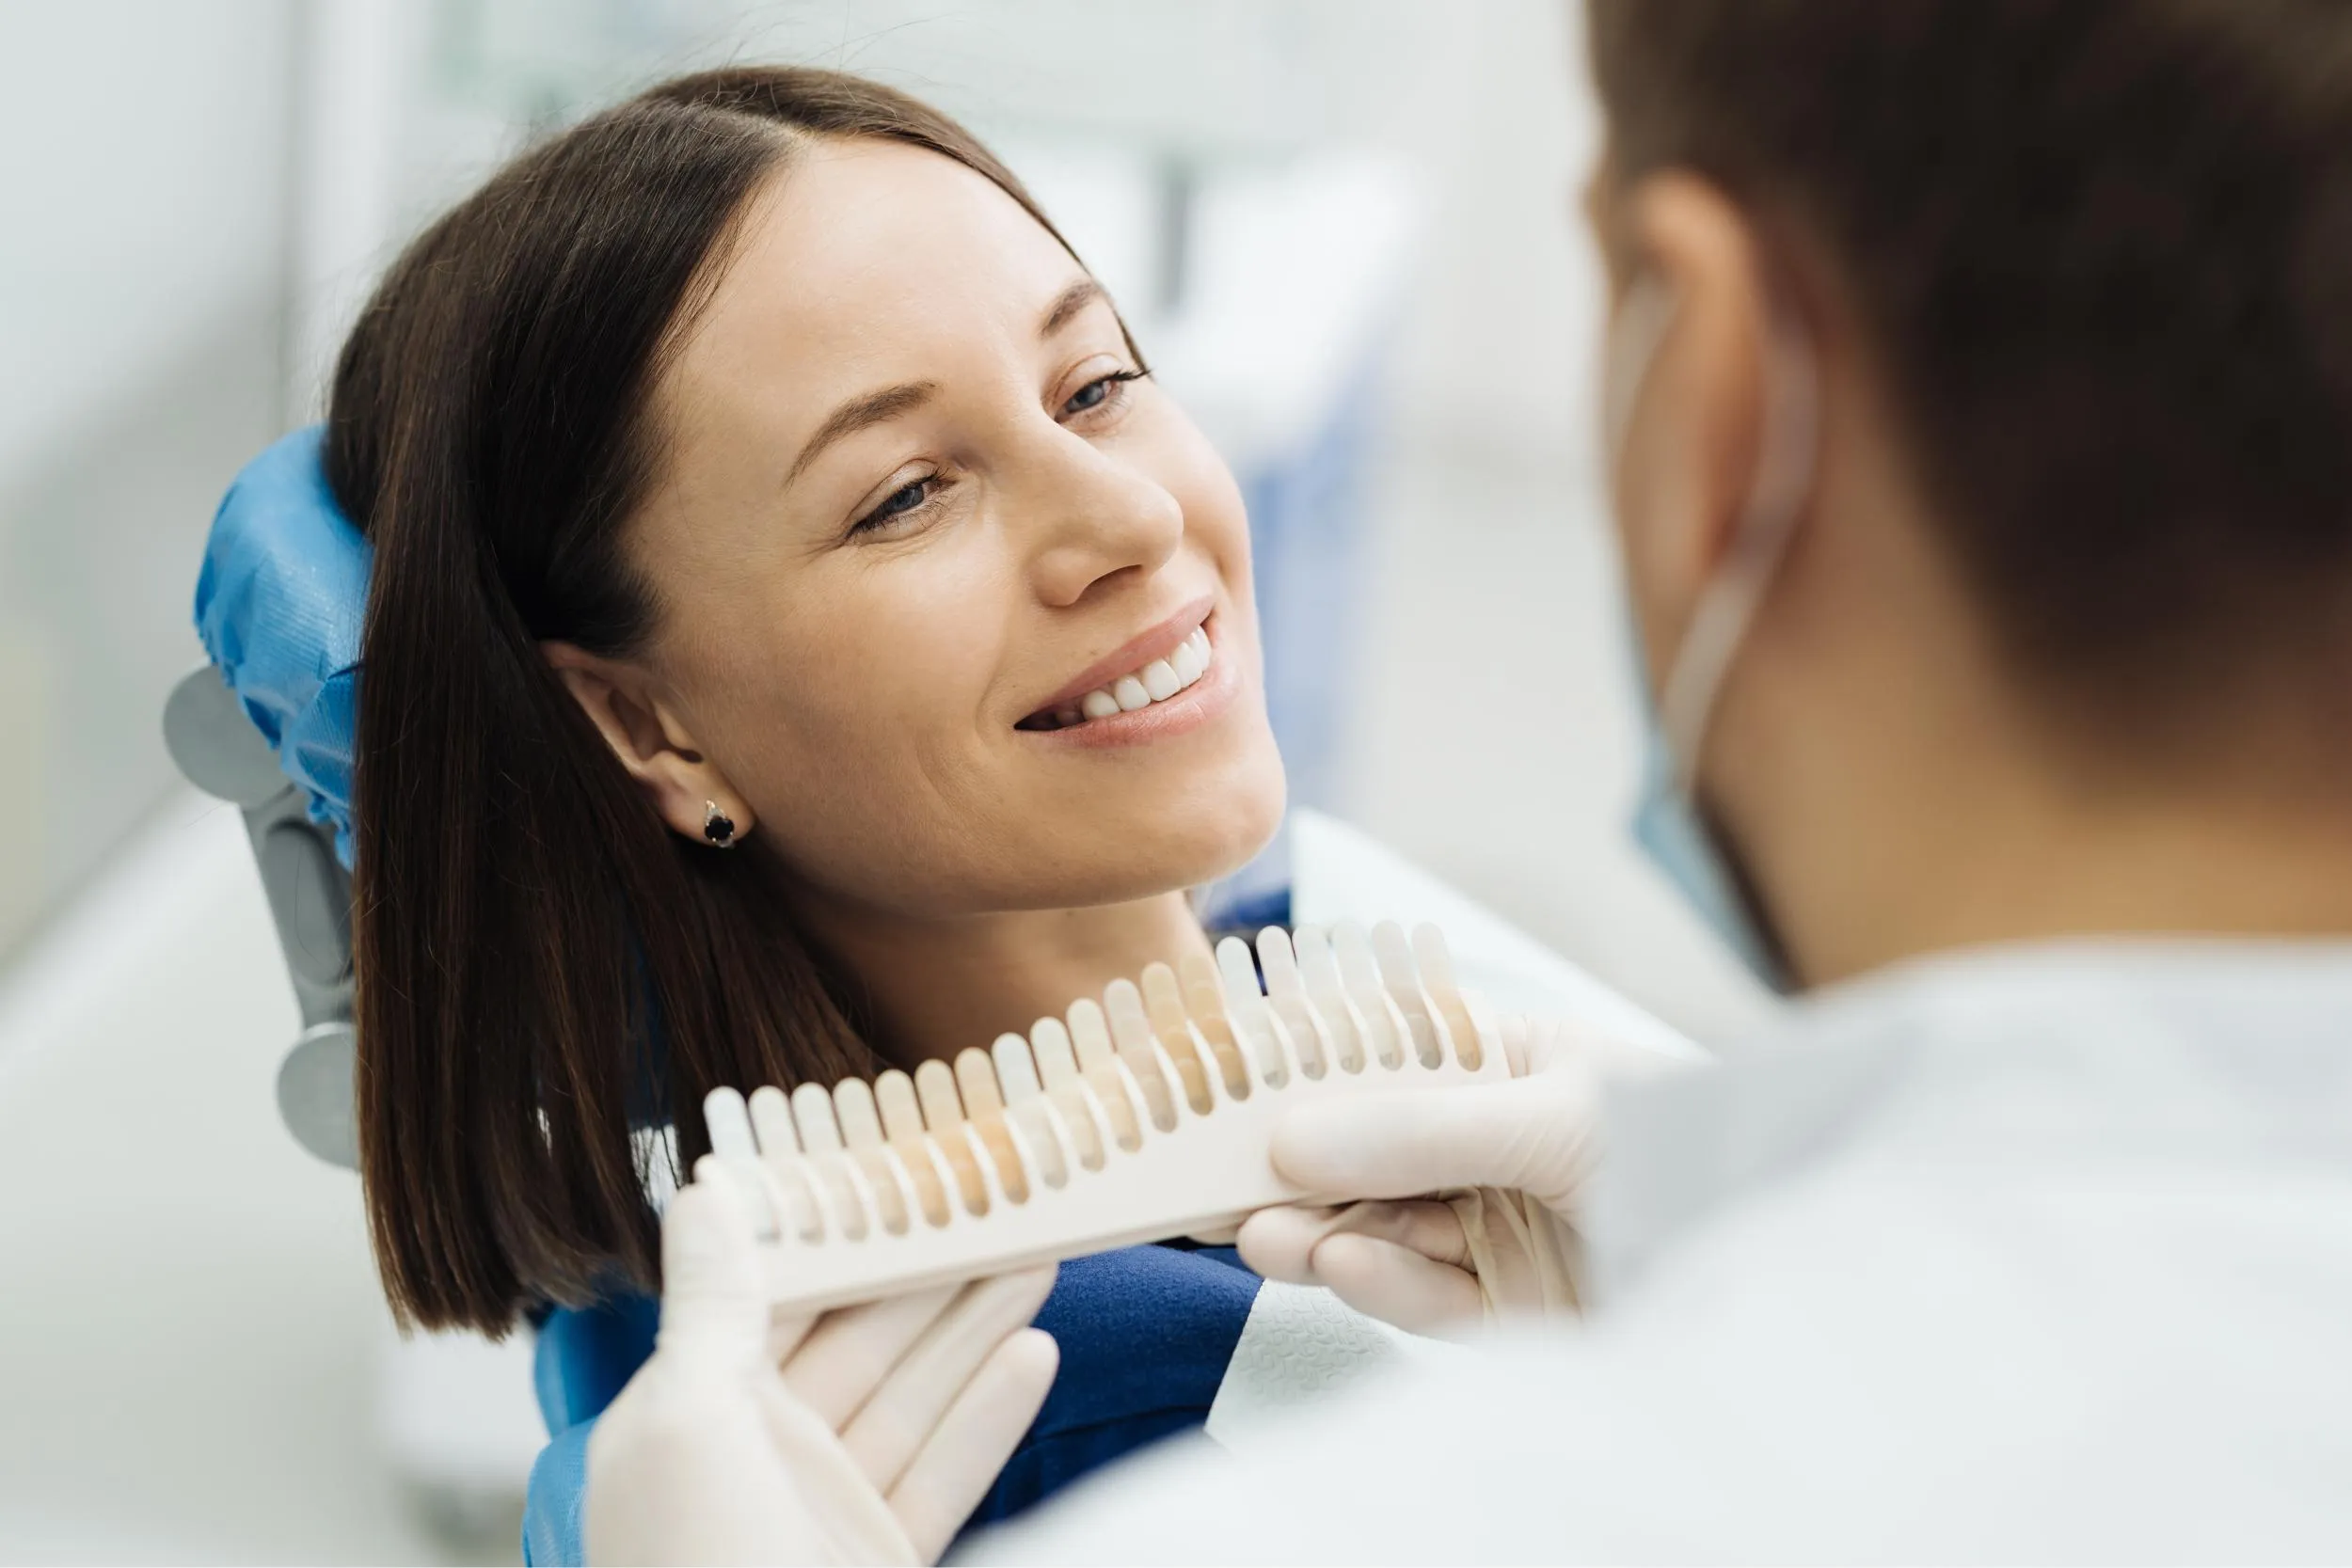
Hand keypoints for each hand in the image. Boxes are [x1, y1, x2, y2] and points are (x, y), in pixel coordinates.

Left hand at [585, 1163, 1058, 1565]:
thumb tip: (708, 1191)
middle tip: (1000, 1194)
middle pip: (859, 1336)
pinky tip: (1036, 1354)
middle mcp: (755, 1458)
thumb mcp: (687, 1425)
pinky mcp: (881, 1559)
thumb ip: (713, 1309)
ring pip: (914, 1395)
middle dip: (929, 1267)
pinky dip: (991, 1415)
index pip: (774, 1294)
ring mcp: (823, 1515)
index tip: (905, 1159)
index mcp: (690, 1415)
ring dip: (976, 1323)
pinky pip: (945, 1471)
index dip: (842, 1226)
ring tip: (1040, 1247)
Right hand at [1237, 1012, 1678, 1335]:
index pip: (1367, 1054)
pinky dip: (1381, 1284)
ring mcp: (1490, 1221)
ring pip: (1374, 1226)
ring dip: (1315, 1230)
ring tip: (1261, 1234)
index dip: (1283, 1068)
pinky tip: (1343, 1264)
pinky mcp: (1506, 1304)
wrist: (1781, 1248)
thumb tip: (1288, 1134)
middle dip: (1283, 1169)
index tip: (1196, 1082)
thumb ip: (1419, 1127)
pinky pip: (1422, 1294)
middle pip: (1355, 1152)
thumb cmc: (1688, 1140)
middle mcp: (1481, 1137)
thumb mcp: (1547, 1114)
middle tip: (1198, 1185)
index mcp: (1493, 1059)